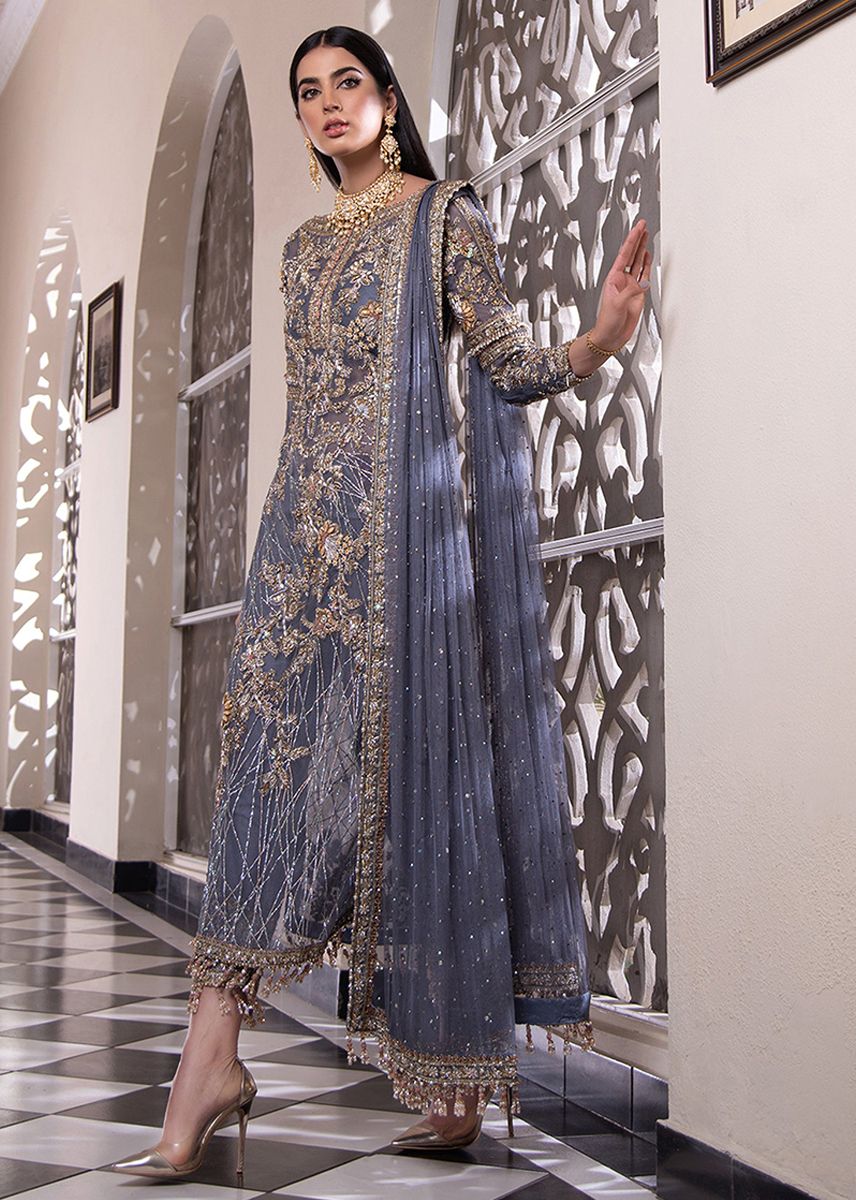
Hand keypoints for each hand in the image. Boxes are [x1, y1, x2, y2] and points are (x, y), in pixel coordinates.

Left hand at [591, 219, 651, 351]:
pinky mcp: (638, 294)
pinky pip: (644, 276)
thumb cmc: (607, 322)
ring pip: (638, 263)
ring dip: (642, 249)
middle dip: (638, 239)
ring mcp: (631, 286)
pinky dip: (647, 265)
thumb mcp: (618, 304)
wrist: (611, 336)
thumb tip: (643, 282)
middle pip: (632, 254)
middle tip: (643, 225)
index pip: (625, 254)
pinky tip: (647, 256)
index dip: (632, 239)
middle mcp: (622, 279)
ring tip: (646, 235)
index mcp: (614, 278)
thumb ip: (631, 291)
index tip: (639, 227)